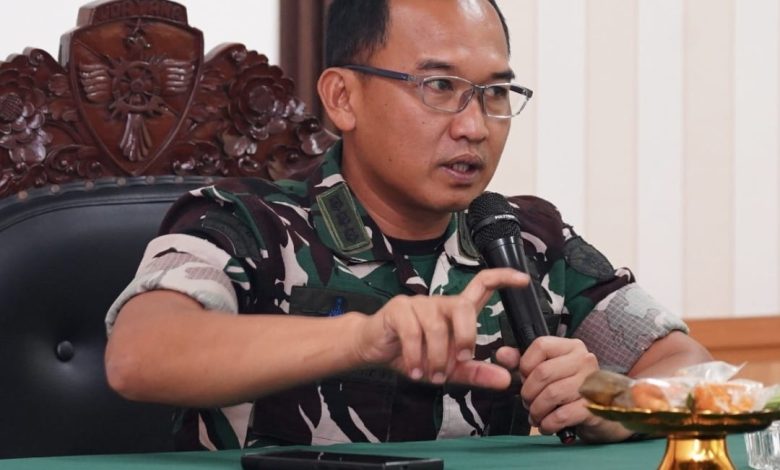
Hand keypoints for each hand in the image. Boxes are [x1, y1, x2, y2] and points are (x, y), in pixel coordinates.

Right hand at [352, 268, 528, 389]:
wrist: (373, 348)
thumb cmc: (413, 353)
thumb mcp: (448, 368)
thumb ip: (475, 372)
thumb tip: (505, 380)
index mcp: (455, 312)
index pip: (481, 285)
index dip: (503, 279)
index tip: (523, 279)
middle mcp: (439, 303)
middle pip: (463, 306)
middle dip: (467, 335)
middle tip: (461, 359)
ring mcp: (418, 304)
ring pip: (437, 326)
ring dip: (437, 356)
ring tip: (431, 375)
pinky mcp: (398, 310)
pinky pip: (413, 333)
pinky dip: (416, 357)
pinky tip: (415, 371)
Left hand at [496, 338, 623, 439]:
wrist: (605, 415)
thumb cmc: (571, 390)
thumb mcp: (548, 371)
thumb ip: (522, 361)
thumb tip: (502, 355)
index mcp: (571, 347)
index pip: (541, 345)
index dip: (525, 364)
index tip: (524, 378)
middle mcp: (584, 361)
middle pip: (543, 373)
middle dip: (528, 392)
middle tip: (528, 403)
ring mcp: (591, 384)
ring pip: (551, 394)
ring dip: (537, 410)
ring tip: (536, 416)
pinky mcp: (594, 407)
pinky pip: (562, 415)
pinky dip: (548, 424)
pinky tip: (547, 426)